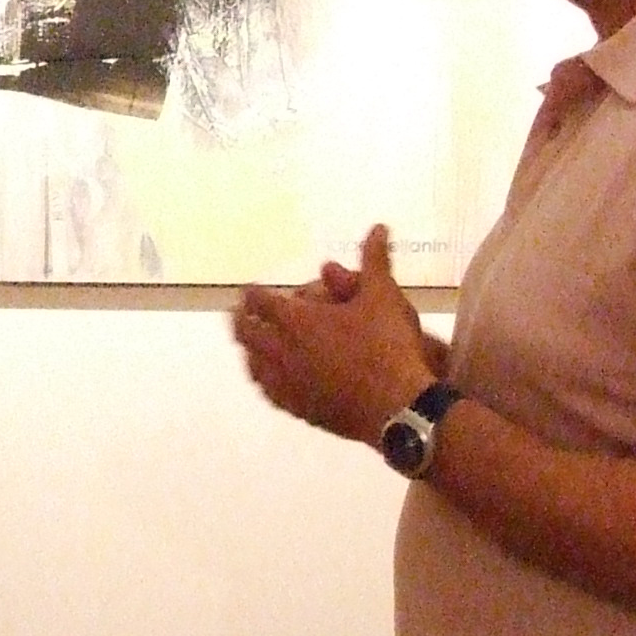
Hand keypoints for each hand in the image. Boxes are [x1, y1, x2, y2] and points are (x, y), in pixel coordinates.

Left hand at [230, 224, 434, 444]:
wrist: (396, 407)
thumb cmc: (388, 346)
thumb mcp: (384, 296)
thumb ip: (374, 260)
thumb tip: (378, 227)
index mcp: (296, 320)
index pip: (260, 301)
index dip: (252, 293)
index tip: (249, 289)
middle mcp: (281, 350)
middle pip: (245, 332)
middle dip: (240, 319)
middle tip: (239, 313)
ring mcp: (285, 383)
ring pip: (252, 363)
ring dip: (248, 349)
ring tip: (250, 344)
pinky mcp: (297, 409)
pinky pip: (268, 391)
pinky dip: (262, 378)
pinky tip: (268, 379)